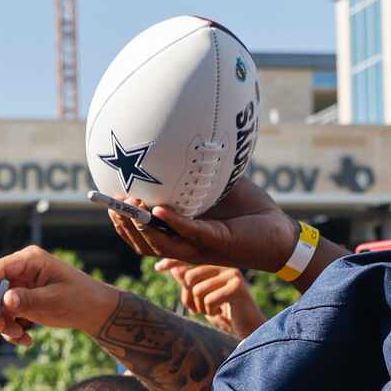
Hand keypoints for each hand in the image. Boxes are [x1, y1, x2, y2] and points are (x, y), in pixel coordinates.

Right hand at [0, 246, 118, 348]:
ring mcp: (18, 284)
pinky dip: (9, 329)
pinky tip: (25, 339)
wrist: (94, 310)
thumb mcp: (56, 300)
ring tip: (21, 337)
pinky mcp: (19, 299)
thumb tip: (5, 300)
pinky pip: (3, 314)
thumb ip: (30, 300)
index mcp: (29, 259)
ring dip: (2, 323)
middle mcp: (20, 269)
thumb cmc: (81, 299)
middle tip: (1, 328)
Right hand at [112, 178, 302, 276]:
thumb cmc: (250, 212)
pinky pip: (189, 234)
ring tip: (129, 206)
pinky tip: (159, 210)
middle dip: (123, 225)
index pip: (143, 233)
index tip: (109, 199)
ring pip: (158, 245)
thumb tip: (180, 143)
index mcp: (182, 233)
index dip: (123, 221)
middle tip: (111, 205)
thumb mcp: (218, 188)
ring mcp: (199, 247)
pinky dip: (173, 223)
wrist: (280, 233)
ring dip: (141, 227)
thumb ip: (197, 175)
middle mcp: (186, 244)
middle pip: (142, 243)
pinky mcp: (216, 244)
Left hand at [155, 258, 265, 338]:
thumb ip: (190, 282)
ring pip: (198, 289)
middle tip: (196, 308)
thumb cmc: (225, 312)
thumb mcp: (202, 297)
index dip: (173, 262)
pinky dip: (209, 310)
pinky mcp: (238, 288)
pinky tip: (220, 312)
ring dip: (199, 306)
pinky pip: (209, 298)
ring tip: (210, 310)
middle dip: (188, 297)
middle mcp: (225, 264)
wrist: (249, 328)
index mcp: (217, 263)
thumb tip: (173, 268)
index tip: (158, 267)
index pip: (190, 258)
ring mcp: (233, 274)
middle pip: (189, 277)